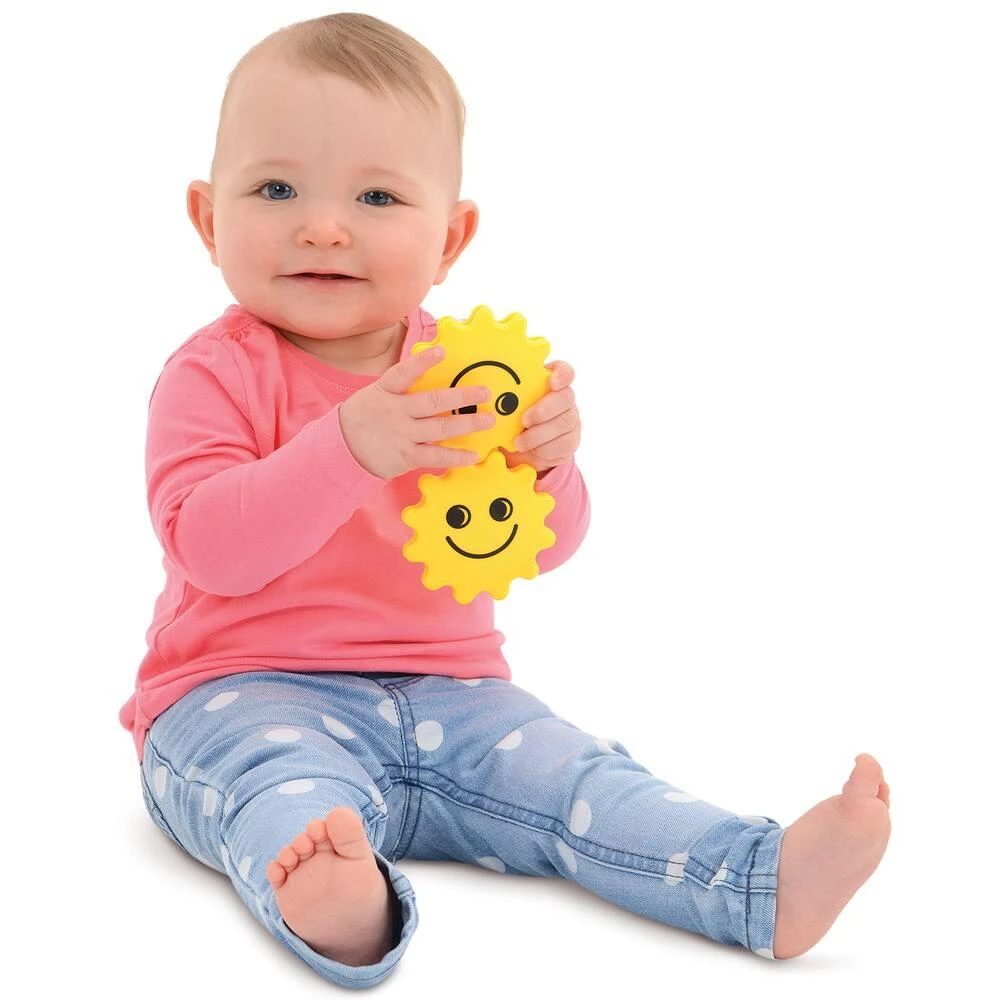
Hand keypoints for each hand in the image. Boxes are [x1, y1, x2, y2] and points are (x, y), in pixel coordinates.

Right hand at [339, 346, 494, 478]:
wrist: (342, 451)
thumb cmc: (363, 419)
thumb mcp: (374, 394)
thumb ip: (399, 387)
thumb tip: (428, 369)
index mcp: (385, 391)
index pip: (403, 373)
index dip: (422, 362)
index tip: (441, 352)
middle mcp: (395, 411)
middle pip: (432, 401)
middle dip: (461, 396)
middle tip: (485, 392)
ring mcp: (401, 434)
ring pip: (440, 427)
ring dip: (467, 423)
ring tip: (488, 419)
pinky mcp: (406, 456)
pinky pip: (435, 455)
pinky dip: (456, 456)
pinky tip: (473, 455)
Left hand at [503, 361, 580, 474]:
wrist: (518, 449)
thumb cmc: (507, 419)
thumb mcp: (501, 405)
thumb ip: (500, 394)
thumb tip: (480, 387)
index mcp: (548, 383)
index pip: (565, 371)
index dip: (561, 375)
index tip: (551, 382)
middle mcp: (563, 399)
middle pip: (566, 397)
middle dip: (544, 409)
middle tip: (524, 420)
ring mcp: (570, 419)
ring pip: (564, 422)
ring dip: (540, 434)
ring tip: (519, 442)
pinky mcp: (570, 441)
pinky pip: (564, 443)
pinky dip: (545, 449)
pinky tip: (531, 451)